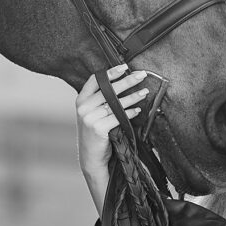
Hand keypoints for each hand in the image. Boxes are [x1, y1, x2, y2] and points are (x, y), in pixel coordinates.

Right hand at [76, 64, 149, 212]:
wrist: (92, 158)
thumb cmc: (97, 134)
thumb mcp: (93, 114)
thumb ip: (102, 100)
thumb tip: (124, 83)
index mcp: (81, 100)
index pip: (95, 80)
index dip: (110, 72)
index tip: (124, 67)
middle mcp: (83, 107)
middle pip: (108, 89)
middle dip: (127, 80)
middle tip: (141, 75)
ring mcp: (89, 118)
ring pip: (115, 103)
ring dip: (132, 96)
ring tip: (144, 92)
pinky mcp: (98, 128)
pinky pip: (118, 116)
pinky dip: (130, 112)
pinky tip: (138, 110)